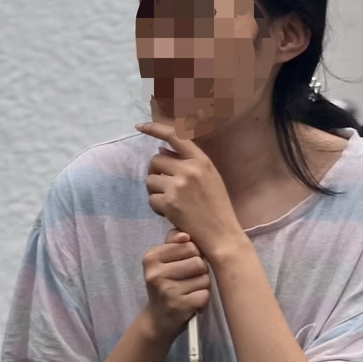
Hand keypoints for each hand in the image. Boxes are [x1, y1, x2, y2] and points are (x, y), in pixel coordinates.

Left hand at [136, 121, 245, 261]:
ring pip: (150, 180)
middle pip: (156, 161)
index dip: (155, 128)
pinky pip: (151, 199)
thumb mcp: (210, 178)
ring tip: (170, 202)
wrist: (222, 234)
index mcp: (202, 161)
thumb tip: (161, 152)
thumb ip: (188, 163)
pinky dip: (157, 208)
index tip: (140, 127)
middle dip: (156, 173)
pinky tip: (170, 213)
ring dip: (155, 191)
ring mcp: (178, 186)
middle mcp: (189, 169)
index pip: (175, 136)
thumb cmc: (217, 208)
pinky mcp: (169, 203)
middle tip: (165, 187)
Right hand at [142, 229, 210, 340]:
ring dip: (202, 286)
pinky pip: (205, 295)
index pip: (189, 245)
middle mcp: (156, 274)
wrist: (157, 320)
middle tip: (187, 281)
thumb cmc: (165, 286)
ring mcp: (167, 291)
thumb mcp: (163, 262)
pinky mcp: (179, 306)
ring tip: (189, 292)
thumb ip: (174, 243)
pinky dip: (202, 300)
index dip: (194, 255)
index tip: (184, 265)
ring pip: (205, 279)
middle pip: (199, 262)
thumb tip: (185, 235)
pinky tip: (191, 303)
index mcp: (151, 258)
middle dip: (200, 271)